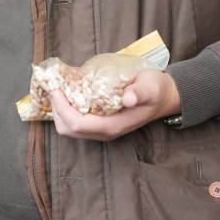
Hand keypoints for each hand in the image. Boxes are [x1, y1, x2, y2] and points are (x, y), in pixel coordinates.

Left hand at [50, 69, 179, 140]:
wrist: (164, 98)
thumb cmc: (156, 90)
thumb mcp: (151, 87)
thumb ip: (140, 93)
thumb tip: (129, 98)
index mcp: (114, 125)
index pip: (79, 124)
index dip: (63, 109)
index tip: (57, 90)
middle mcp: (104, 132)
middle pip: (69, 130)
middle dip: (57, 111)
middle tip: (54, 88)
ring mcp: (101, 129)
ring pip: (70, 128)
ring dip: (60, 111)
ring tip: (59, 91)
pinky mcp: (99, 123)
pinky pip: (76, 122)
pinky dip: (66, 111)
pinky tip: (68, 94)